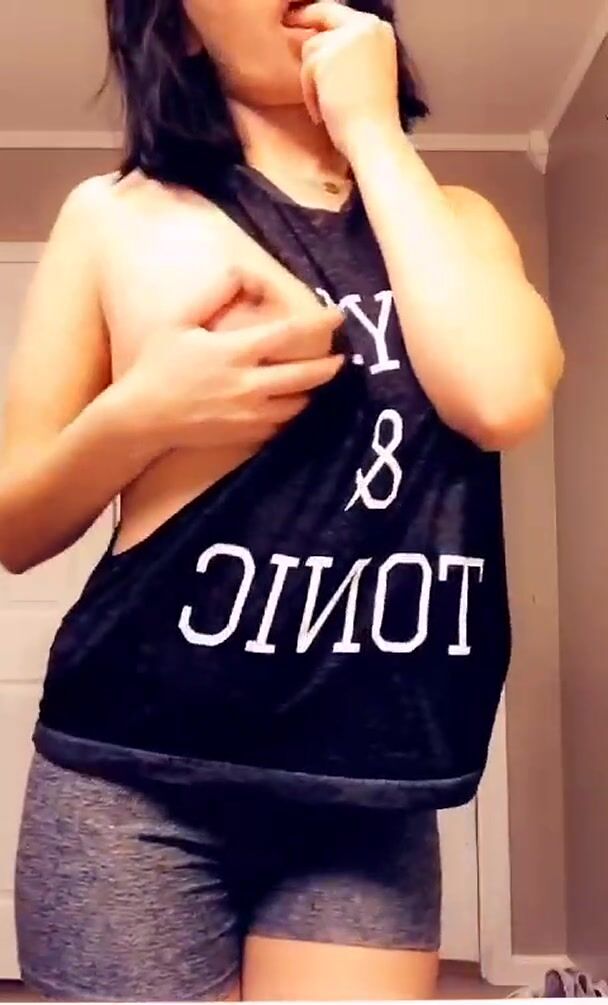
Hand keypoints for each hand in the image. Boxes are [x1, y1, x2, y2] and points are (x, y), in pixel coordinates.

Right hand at [116, 291, 344, 453]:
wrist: (143, 417)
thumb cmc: (158, 364)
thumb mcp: (178, 320)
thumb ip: (213, 293)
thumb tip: (242, 270)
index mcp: (234, 351)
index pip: (288, 334)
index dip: (318, 324)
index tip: (337, 316)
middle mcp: (248, 384)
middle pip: (305, 374)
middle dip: (328, 365)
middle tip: (341, 357)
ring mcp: (249, 413)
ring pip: (298, 403)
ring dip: (313, 389)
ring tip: (321, 378)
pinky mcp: (246, 434)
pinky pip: (281, 424)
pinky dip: (292, 412)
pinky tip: (295, 402)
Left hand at [284, 1, 399, 158]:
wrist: (373, 138)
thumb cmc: (369, 118)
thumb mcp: (367, 73)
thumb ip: (349, 52)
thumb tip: (320, 41)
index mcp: (379, 29)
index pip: (340, 12)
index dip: (317, 15)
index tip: (298, 20)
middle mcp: (367, 25)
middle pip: (322, 16)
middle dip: (303, 26)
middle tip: (288, 29)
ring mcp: (348, 37)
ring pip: (311, 46)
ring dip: (311, 78)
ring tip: (326, 105)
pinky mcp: (328, 54)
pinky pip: (305, 68)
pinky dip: (309, 92)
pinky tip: (322, 111)